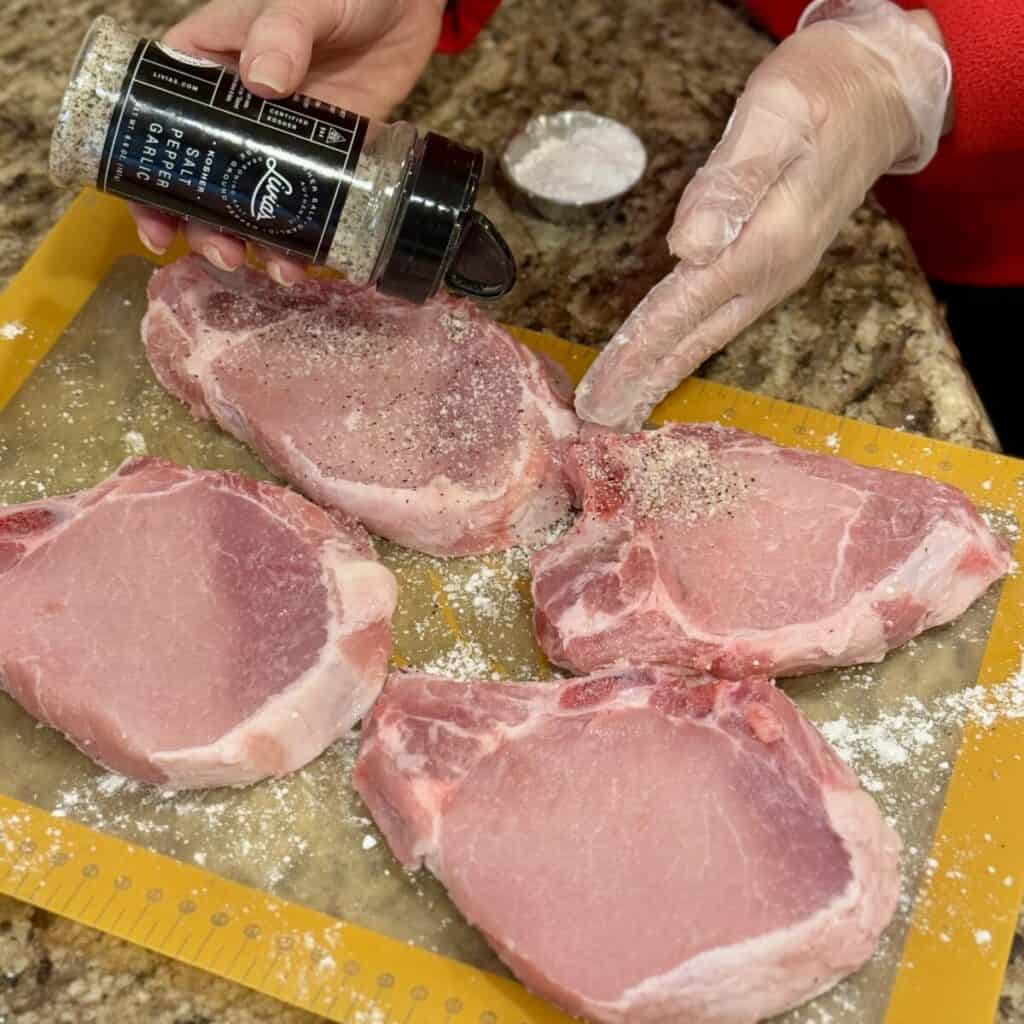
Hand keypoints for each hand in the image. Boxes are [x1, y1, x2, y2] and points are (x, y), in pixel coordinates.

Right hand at [131, 0, 444, 283]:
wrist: (406, 8)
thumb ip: (283, 30)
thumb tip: (263, 81)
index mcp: (205, 70)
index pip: (158, 129)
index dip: (148, 183)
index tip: (155, 225)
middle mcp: (235, 117)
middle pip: (203, 185)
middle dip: (205, 230)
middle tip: (225, 255)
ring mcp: (279, 147)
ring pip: (251, 207)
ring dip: (254, 246)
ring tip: (275, 270)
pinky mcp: (322, 166)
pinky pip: (304, 210)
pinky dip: (302, 241)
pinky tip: (306, 263)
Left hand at [575, 0, 951, 430]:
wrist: (881, 92)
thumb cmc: (822, 92)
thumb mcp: (777, 115)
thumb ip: (733, 182)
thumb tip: (690, 244)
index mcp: (766, 243)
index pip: (684, 309)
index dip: (639, 351)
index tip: (602, 393)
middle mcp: (770, 274)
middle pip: (693, 339)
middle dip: (642, 381)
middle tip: (596, 420)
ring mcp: (773, 277)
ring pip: (705, 338)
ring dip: (659, 375)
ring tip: (621, 409)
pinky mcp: (771, 269)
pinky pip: (716, 322)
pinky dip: (682, 351)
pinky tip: (661, 366)